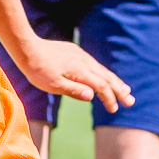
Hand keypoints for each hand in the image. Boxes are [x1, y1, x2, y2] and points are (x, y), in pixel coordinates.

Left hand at [12, 40, 132, 112]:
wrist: (27, 49)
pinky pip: (94, 65)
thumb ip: (74, 90)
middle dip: (120, 90)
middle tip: (131, 102)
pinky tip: (104, 77)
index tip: (114, 109)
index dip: (109, 98)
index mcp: (80, 71)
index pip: (101, 86)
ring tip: (125, 90)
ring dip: (114, 81)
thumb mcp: (53, 85)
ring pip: (102, 70)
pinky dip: (103, 73)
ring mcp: (80, 56)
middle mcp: (84, 62)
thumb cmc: (38, 70)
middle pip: (107, 77)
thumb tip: (93, 96)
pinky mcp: (75, 53)